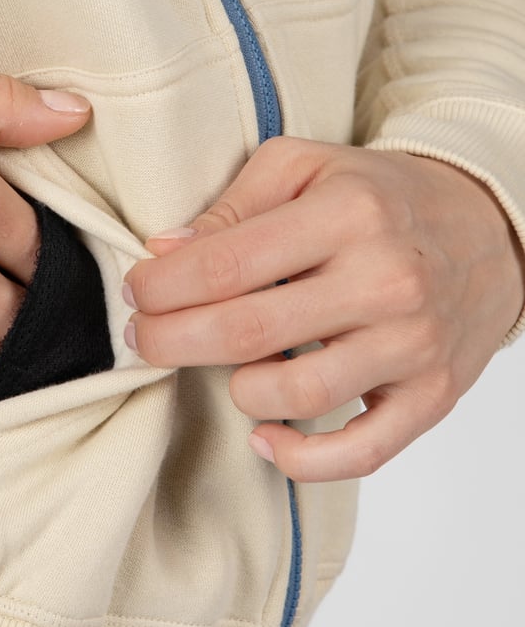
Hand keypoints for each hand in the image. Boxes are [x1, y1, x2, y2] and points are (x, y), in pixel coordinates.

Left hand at [122, 137, 524, 481]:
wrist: (488, 225)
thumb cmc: (380, 196)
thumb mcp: (304, 167)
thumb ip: (231, 206)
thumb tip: (165, 251)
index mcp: (346, 214)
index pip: (224, 264)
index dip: (161, 286)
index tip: (137, 292)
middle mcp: (384, 280)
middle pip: (245, 332)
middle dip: (170, 340)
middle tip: (142, 336)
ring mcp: (411, 345)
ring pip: (294, 394)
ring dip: (234, 389)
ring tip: (221, 364)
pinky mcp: (431, 395)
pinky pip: (359, 452)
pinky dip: (301, 459)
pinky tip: (264, 436)